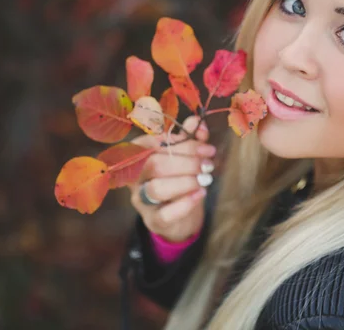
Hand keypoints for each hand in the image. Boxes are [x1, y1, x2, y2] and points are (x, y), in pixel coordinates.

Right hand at [129, 116, 215, 242]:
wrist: (180, 216)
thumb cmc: (179, 179)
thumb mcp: (185, 157)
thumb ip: (189, 138)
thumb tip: (197, 122)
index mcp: (139, 156)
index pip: (152, 143)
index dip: (181, 142)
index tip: (205, 145)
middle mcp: (135, 178)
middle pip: (154, 164)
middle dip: (187, 162)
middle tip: (208, 164)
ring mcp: (142, 201)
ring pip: (156, 189)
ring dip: (186, 181)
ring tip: (205, 179)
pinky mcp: (153, 221)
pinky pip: (165, 214)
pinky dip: (185, 204)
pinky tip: (200, 194)